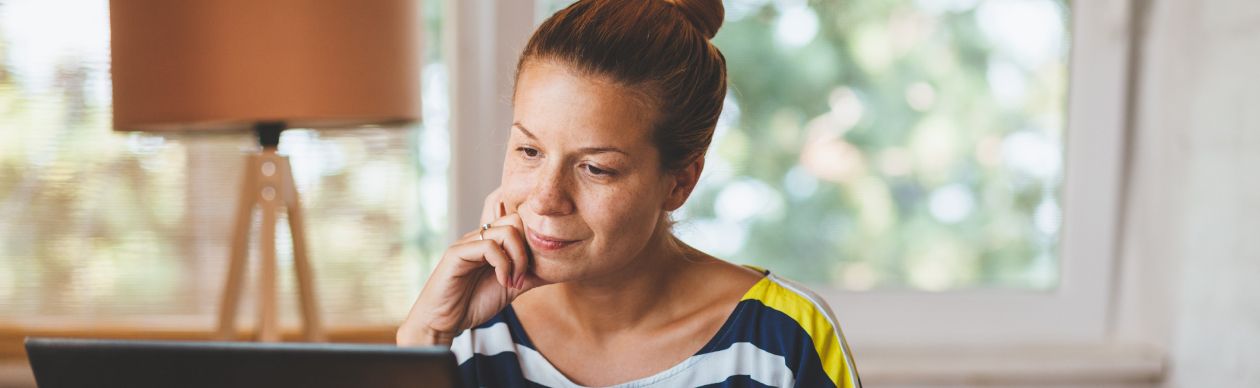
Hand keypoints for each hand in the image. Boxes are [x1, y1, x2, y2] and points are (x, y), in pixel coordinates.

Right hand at [397, 188, 545, 345]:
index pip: (520, 222)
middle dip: (527, 250)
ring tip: (513, 282)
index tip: (533, 271)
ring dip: (518, 259)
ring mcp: (468, 242)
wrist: (444, 322)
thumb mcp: (511, 287)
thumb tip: (555, 267)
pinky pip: (488, 246)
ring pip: (506, 231)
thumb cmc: (473, 303)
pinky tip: (502, 282)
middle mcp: (479, 237)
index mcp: (491, 241)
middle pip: (516, 220)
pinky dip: (503, 265)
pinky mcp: (457, 253)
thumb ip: (529, 274)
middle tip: (524, 277)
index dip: (533, 244)